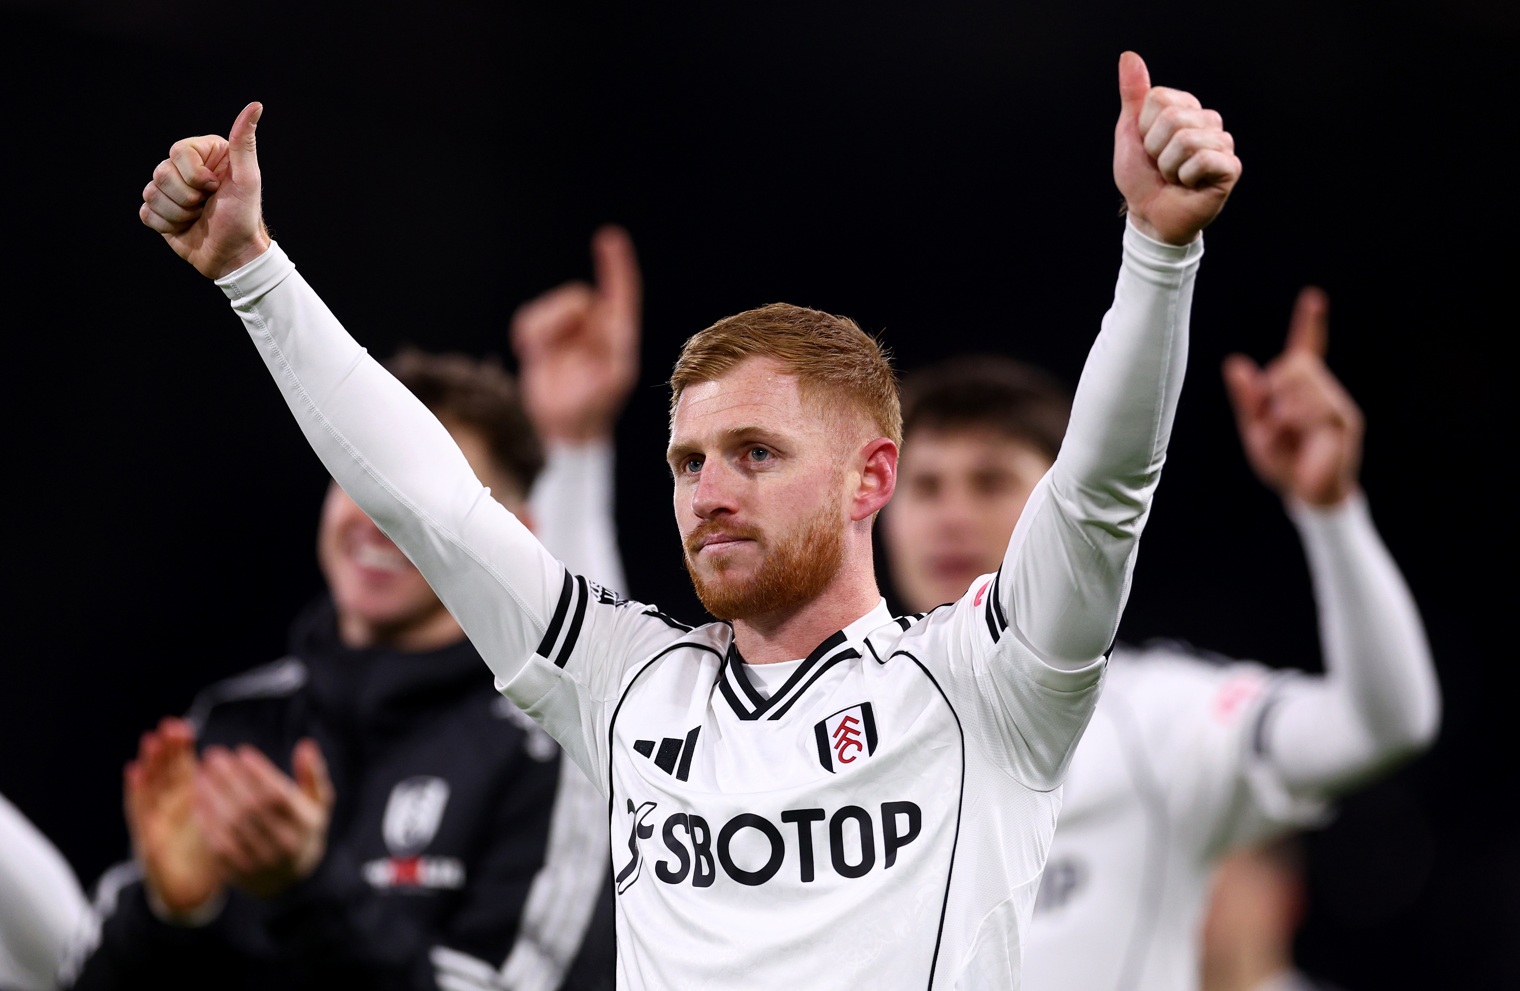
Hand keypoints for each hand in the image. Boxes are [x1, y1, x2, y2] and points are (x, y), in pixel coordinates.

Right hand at [124, 717, 225, 918]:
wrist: (188, 895)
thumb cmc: (212, 856)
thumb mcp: (229, 825)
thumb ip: (237, 801)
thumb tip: (258, 776)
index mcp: (189, 803)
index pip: (184, 770)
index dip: (181, 750)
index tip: (182, 726)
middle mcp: (170, 810)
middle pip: (166, 774)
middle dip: (166, 749)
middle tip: (168, 724)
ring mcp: (157, 822)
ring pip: (151, 786)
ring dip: (150, 762)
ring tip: (151, 739)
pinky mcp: (147, 838)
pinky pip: (139, 811)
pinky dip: (135, 790)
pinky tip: (133, 771)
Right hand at [140, 102, 270, 278]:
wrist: (234, 254)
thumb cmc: (244, 216)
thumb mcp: (247, 178)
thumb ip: (244, 143)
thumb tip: (256, 105)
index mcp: (203, 154)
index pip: (178, 153)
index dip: (195, 176)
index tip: (216, 188)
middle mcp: (183, 169)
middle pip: (161, 173)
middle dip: (188, 198)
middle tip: (207, 206)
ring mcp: (169, 190)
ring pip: (151, 193)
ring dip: (179, 213)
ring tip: (198, 218)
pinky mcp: (159, 212)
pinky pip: (146, 213)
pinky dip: (167, 225)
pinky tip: (185, 227)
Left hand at [194, 738, 334, 899]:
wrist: (292, 877)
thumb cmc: (302, 827)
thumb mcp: (318, 802)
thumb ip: (313, 774)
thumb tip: (305, 746)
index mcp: (304, 824)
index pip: (278, 795)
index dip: (259, 772)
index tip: (241, 751)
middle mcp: (283, 843)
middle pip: (251, 807)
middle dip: (230, 778)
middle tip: (214, 756)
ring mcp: (260, 859)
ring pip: (232, 825)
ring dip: (213, 796)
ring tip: (201, 774)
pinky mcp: (239, 872)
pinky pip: (219, 845)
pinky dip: (207, 822)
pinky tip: (198, 801)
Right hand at [511, 225, 641, 443]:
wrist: (564, 427)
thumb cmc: (594, 405)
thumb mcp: (613, 376)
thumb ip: (610, 341)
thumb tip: (594, 311)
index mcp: (617, 332)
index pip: (620, 290)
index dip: (615, 263)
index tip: (609, 238)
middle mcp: (594, 324)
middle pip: (575, 298)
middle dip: (564, 321)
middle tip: (562, 356)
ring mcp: (567, 328)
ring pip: (550, 308)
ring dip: (545, 332)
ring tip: (549, 360)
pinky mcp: (541, 335)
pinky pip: (528, 319)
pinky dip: (528, 337)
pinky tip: (533, 356)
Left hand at [1113, 52, 1240, 244]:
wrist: (1150, 215)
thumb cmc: (1142, 176)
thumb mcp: (1129, 132)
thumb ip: (1133, 95)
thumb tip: (1129, 56)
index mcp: (1186, 108)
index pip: (1159, 99)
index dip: (1144, 128)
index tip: (1148, 147)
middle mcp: (1208, 120)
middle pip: (1173, 118)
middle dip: (1155, 149)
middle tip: (1161, 166)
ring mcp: (1223, 143)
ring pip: (1185, 140)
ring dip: (1169, 167)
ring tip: (1174, 176)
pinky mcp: (1231, 166)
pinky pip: (1201, 160)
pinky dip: (1185, 178)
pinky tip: (1189, 184)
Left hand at [1223, 286, 1363, 505]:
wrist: (1306, 494)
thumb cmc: (1283, 461)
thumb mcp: (1256, 428)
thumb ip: (1247, 398)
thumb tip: (1235, 363)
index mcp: (1303, 390)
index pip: (1306, 349)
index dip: (1308, 323)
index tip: (1313, 298)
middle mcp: (1325, 391)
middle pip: (1295, 365)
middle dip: (1274, 391)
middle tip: (1275, 422)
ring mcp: (1337, 404)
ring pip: (1303, 385)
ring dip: (1283, 412)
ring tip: (1287, 435)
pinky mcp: (1344, 422)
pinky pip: (1315, 408)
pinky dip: (1296, 422)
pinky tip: (1297, 437)